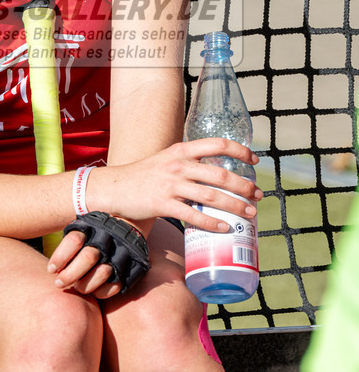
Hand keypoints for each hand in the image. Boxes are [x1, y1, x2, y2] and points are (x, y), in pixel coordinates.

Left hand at [48, 226, 124, 298]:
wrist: (128, 225)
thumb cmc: (94, 233)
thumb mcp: (81, 228)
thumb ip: (69, 243)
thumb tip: (52, 269)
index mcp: (93, 226)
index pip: (74, 241)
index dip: (59, 258)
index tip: (51, 270)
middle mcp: (109, 238)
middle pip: (88, 257)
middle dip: (70, 275)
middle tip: (59, 283)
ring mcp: (121, 252)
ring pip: (103, 272)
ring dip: (86, 284)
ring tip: (77, 287)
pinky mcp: (132, 267)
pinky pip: (116, 285)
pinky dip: (102, 291)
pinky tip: (93, 291)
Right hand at [104, 137, 261, 229]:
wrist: (114, 187)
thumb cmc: (144, 175)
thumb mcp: (167, 160)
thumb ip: (189, 164)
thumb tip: (217, 175)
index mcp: (181, 150)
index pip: (218, 144)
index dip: (240, 151)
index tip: (255, 161)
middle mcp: (178, 165)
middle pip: (220, 175)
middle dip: (244, 186)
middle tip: (257, 195)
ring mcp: (170, 185)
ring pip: (211, 196)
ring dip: (235, 206)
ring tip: (249, 213)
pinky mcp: (162, 204)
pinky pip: (193, 215)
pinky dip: (212, 223)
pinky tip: (224, 227)